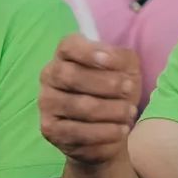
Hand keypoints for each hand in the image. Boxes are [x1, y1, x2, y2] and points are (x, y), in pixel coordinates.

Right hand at [39, 35, 141, 165]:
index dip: (87, 52)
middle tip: (129, 89)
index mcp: (66, 54)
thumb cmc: (116, 90)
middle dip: (105, 83)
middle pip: (71, 75)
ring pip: (78, 105)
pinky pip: (77, 132)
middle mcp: (50, 75)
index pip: (69, 46)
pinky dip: (104, 132)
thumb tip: (111, 58)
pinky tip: (121, 130)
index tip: (108, 60)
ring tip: (130, 112)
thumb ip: (121, 58)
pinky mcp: (50, 129)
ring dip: (110, 109)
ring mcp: (47, 103)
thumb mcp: (126, 68)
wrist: (110, 128)